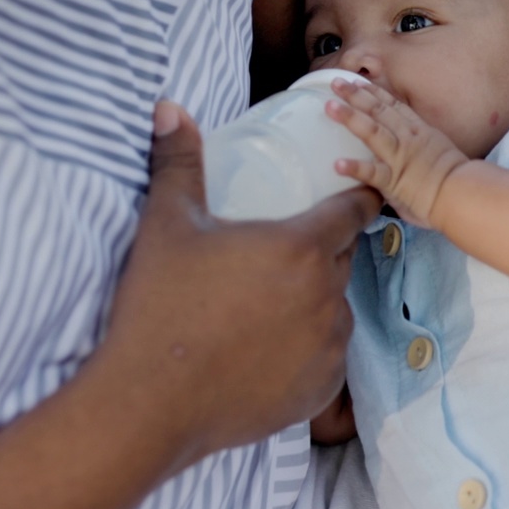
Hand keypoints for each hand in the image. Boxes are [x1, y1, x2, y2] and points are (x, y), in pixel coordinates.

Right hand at [100, 101, 380, 459]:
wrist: (149, 401)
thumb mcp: (166, 224)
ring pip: (334, 310)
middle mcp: (325, 296)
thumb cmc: (159, 305)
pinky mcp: (318, 391)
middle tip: (283, 249)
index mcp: (299, 247)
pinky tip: (269, 348)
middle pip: (340, 260)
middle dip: (322, 250)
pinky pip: (325, 357)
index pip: (351, 212)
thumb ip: (178, 162)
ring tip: (268, 303)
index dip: (356, 198)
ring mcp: (326, 348)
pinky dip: (307, 348)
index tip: (359, 191)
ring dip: (314, 301)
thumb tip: (169, 108)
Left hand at [326, 78, 466, 228]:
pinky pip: (371, 174)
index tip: (358, 82)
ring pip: (372, 132)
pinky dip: (355, 168)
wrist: (465, 194)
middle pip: (378, 112)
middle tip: (335, 83)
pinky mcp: (394, 181)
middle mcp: (407, 139)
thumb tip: (409, 148)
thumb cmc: (457, 178)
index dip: (374, 93)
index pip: (393, 107)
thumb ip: (421, 145)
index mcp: (419, 131)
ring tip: (330, 107)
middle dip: (356, 96)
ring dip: (350, 118)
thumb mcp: (439, 150)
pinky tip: (337, 164)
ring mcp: (399, 158)